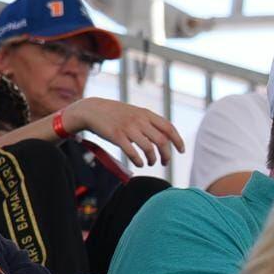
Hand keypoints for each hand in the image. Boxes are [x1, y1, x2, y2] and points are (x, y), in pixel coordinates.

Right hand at [63, 98, 184, 167]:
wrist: (91, 109)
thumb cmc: (116, 114)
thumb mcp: (135, 113)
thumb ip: (150, 123)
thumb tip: (167, 138)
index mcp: (146, 114)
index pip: (168, 127)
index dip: (177, 140)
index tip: (181, 150)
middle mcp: (139, 120)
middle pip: (162, 141)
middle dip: (167, 155)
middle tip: (165, 162)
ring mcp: (128, 127)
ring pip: (149, 148)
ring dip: (153, 159)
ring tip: (151, 163)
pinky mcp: (116, 136)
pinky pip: (133, 152)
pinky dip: (139, 161)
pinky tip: (140, 164)